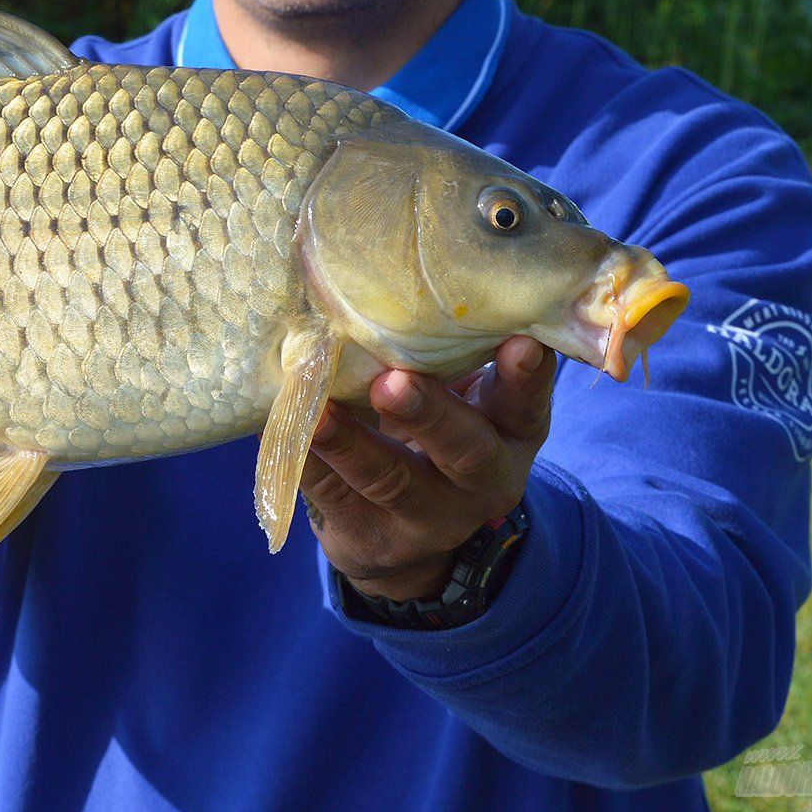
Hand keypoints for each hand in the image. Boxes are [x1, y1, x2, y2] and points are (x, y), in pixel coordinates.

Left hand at [301, 336, 554, 603]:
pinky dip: (308, 462)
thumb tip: (405, 272)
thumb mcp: (461, 398)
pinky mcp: (370, 538)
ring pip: (389, 480)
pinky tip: (286, 433)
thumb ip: (448, 352)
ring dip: (352, 443)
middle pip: (465, 451)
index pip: (526, 406)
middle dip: (428, 414)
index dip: (525, 379)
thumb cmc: (432, 430)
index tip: (520, 344)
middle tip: (393, 382)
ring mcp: (426, 518)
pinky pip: (333, 498)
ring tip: (319, 410)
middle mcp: (480, 482)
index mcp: (509, 435)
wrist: (405, 539)